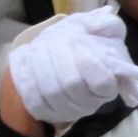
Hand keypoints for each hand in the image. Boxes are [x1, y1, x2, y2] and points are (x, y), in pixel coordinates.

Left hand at [6, 7, 137, 125]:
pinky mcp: (47, 113)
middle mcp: (90, 102)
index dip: (88, 62)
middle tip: (54, 41)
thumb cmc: (79, 42)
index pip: (102, 82)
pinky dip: (29, 78)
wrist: (52, 56)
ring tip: (39, 47)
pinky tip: (29, 63)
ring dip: (42, 64)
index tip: (77, 42)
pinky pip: (35, 100)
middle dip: (60, 57)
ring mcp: (68, 110)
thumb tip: (94, 26)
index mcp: (108, 84)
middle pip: (72, 84)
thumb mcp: (98, 28)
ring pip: (52, 92)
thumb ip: (106, 23)